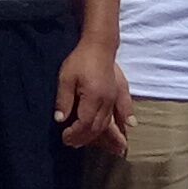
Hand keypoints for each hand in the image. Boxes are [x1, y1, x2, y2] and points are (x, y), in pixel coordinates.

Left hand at [57, 39, 130, 153]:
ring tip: (85, 141)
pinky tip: (127, 127)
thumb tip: (60, 120)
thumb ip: (64, 100)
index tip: (64, 137)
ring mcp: (115, 98)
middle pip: (97, 127)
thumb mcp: (66, 78)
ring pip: (107, 123)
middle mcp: (107, 101)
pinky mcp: (119, 93)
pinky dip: (122, 122)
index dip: (74, 133)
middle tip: (71, 143)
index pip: (85, 124)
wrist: (100, 45)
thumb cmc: (80, 60)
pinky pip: (122, 111)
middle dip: (84, 138)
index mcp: (93, 98)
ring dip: (97, 135)